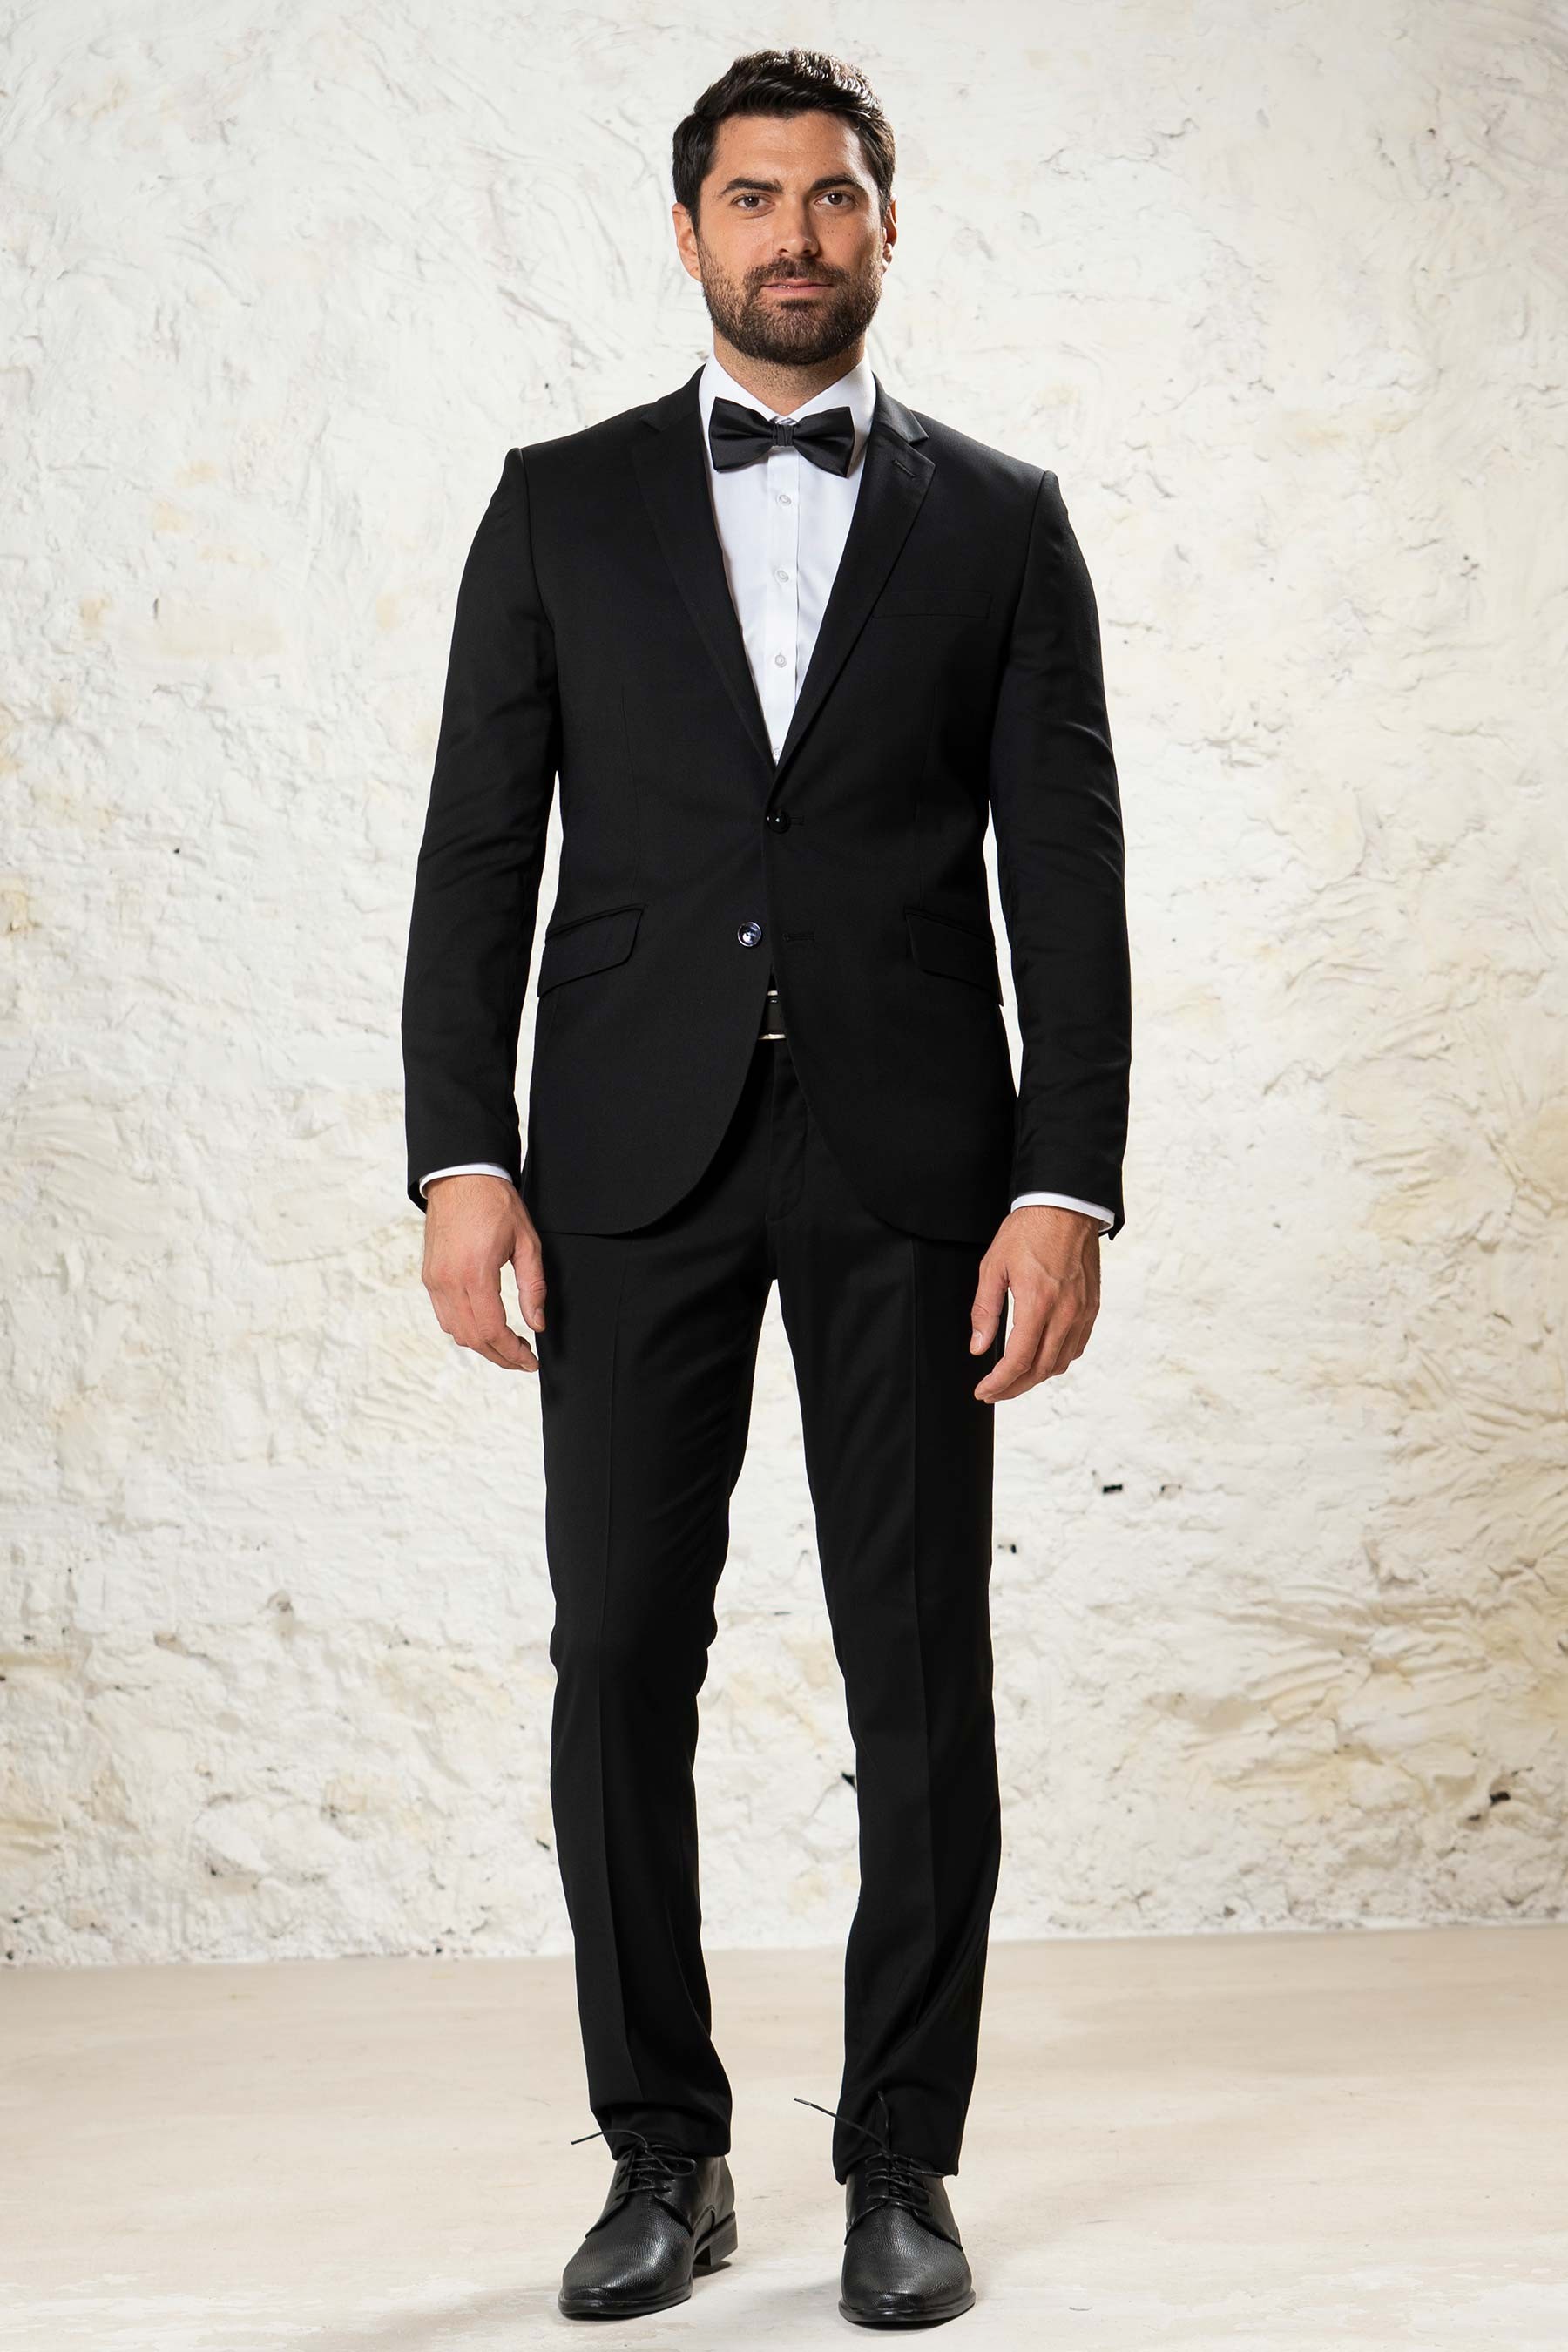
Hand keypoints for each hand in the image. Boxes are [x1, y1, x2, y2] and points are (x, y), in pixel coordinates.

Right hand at [420, 1173, 545, 1371]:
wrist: (460, 1177)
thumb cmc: (496, 1204)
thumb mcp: (527, 1242)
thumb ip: (533, 1287)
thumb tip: (537, 1324)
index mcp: (475, 1273)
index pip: (493, 1330)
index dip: (513, 1353)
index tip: (531, 1361)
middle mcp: (448, 1281)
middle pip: (472, 1339)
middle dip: (500, 1356)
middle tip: (523, 1359)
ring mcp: (434, 1280)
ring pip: (456, 1332)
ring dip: (482, 1345)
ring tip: (508, 1345)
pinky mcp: (429, 1277)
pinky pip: (444, 1316)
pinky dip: (465, 1329)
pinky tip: (486, 1326)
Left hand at [968, 1204, 1100, 1402]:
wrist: (1066, 1206)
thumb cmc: (1028, 1231)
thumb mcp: (993, 1267)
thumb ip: (985, 1310)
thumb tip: (979, 1347)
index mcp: (1038, 1303)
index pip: (1018, 1360)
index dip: (999, 1383)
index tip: (983, 1391)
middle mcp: (1065, 1313)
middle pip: (1041, 1369)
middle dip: (1014, 1387)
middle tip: (993, 1393)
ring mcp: (1083, 1312)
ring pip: (1061, 1362)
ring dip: (1036, 1377)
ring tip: (1014, 1379)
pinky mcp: (1092, 1307)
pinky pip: (1077, 1346)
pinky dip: (1057, 1360)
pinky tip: (1041, 1358)